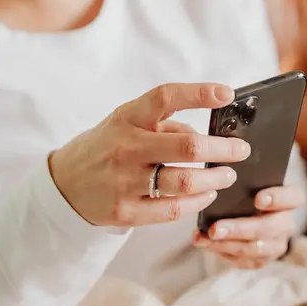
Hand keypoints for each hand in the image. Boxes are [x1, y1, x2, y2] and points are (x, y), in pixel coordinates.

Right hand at [48, 83, 251, 227]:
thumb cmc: (108, 146)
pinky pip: (173, 209)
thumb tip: (208, 135)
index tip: (226, 94)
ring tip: (227, 175)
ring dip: (215, 179)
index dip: (199, 93)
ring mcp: (125, 182)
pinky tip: (208, 194)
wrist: (65, 184)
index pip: (165, 97)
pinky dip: (198, 201)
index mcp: (128, 118)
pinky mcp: (126, 212)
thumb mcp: (129, 123)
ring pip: (184, 183)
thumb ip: (167, 124)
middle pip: (187, 146)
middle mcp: (126, 148)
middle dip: (223, 149)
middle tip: (241, 151)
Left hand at [191, 184, 304, 268]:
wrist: (250, 213)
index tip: (258, 199)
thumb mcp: (250, 182)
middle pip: (270, 228)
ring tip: (205, 239)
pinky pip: (246, 261)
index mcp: (290, 198)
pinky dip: (224, 253)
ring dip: (228, 244)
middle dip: (240, 229)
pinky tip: (207, 244)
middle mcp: (286, 222)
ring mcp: (277, 244)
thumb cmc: (248, 191)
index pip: (294, 197)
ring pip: (257, 249)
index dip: (278, 198)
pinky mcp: (264, 259)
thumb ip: (244, 181)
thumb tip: (220, 179)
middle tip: (214, 229)